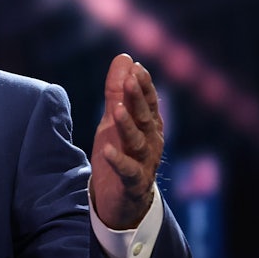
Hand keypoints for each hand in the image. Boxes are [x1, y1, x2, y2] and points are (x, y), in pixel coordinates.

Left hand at [90, 54, 163, 229]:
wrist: (123, 200)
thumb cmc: (122, 153)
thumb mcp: (114, 120)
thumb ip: (117, 92)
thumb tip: (125, 58)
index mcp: (148, 126)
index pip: (148, 102)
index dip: (143, 86)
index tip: (136, 67)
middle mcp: (151, 143)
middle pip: (145, 118)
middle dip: (138, 98)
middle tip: (130, 79)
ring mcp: (144, 163)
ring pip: (138, 142)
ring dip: (128, 125)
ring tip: (116, 110)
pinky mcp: (132, 183)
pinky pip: (128, 171)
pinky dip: (118, 161)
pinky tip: (107, 150)